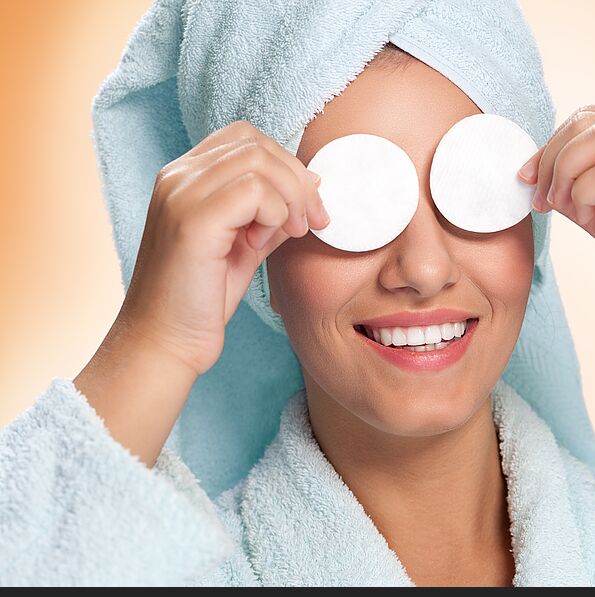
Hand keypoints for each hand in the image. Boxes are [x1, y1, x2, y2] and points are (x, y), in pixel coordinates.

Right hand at [117, 120, 329, 375]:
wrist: (165, 342)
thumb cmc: (202, 299)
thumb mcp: (246, 246)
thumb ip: (271, 214)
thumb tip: (311, 185)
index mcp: (185, 178)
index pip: (245, 139)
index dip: (286, 165)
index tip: (307, 208)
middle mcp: (176, 177)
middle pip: (255, 143)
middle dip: (297, 180)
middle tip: (311, 222)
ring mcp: (180, 195)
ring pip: (258, 161)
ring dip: (289, 198)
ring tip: (287, 234)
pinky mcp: (191, 221)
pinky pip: (253, 191)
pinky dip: (274, 215)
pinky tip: (260, 244)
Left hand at [518, 104, 594, 337]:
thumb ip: (579, 192)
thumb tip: (540, 179)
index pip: (590, 117)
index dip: (551, 145)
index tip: (531, 182)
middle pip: (590, 118)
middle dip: (552, 156)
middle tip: (544, 198)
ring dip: (566, 172)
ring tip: (566, 209)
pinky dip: (584, 195)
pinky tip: (588, 222)